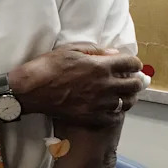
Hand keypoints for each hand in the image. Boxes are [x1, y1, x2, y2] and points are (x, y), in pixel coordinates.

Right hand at [9, 43, 143, 126]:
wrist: (31, 90)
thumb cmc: (48, 66)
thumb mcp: (70, 50)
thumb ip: (95, 51)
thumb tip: (114, 53)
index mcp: (101, 66)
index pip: (131, 63)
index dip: (135, 63)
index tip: (132, 65)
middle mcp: (105, 85)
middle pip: (134, 84)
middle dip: (136, 80)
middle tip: (133, 80)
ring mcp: (99, 103)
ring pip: (127, 102)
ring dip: (128, 97)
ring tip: (124, 95)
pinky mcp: (91, 117)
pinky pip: (114, 117)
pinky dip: (116, 112)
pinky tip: (112, 108)